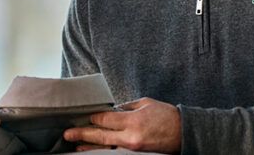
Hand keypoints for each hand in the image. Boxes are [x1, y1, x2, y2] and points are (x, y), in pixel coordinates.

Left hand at [63, 97, 181, 152]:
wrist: (186, 133)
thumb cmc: (166, 115)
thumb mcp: (144, 104)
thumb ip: (125, 107)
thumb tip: (110, 110)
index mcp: (132, 121)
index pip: (104, 120)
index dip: (92, 118)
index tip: (84, 116)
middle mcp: (131, 137)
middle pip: (100, 136)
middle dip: (82, 134)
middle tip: (67, 134)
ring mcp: (133, 149)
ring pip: (106, 148)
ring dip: (90, 146)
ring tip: (76, 145)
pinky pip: (116, 153)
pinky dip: (105, 151)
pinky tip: (96, 150)